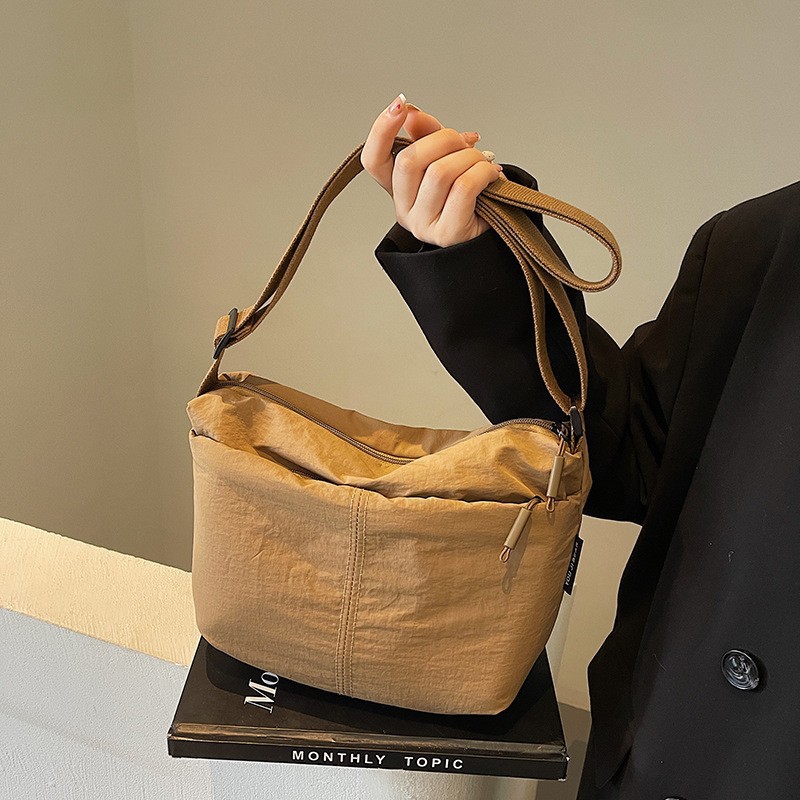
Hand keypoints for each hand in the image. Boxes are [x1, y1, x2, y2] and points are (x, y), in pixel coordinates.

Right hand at [360, 94, 503, 247]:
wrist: (489, 235)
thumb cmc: (468, 198)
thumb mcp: (445, 159)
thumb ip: (427, 136)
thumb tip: (411, 114)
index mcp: (398, 190)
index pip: (374, 160)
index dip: (381, 131)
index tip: (399, 105)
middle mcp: (404, 210)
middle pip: (409, 161)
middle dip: (444, 139)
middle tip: (466, 142)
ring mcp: (423, 225)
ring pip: (439, 172)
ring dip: (469, 156)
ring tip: (482, 161)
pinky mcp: (447, 232)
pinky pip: (463, 187)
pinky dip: (482, 172)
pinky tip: (491, 174)